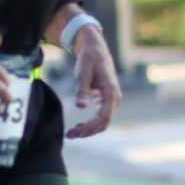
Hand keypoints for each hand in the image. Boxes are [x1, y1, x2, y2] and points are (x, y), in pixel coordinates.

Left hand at [64, 24, 121, 138]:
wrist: (95, 49)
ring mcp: (111, 99)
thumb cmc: (88, 59)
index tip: (77, 132)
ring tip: (71, 133)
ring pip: (102, 121)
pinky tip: (77, 126)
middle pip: (104, 122)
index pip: (104, 116)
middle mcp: (114, 98)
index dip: (91, 127)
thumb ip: (82, 90)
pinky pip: (100, 116)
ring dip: (88, 129)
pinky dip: (90, 124)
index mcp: (111, 92)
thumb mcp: (83, 73)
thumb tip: (80, 107)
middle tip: (69, 135)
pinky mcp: (106, 100)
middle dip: (88, 131)